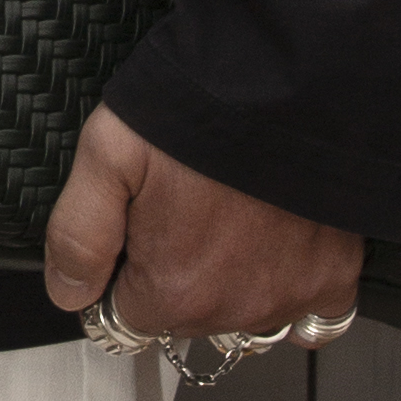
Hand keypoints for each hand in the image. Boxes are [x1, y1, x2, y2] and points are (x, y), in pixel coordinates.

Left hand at [44, 103, 361, 345]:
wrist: (286, 83)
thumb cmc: (197, 109)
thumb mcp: (107, 152)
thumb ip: (79, 235)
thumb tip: (67, 292)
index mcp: (176, 289)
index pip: (127, 317)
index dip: (121, 270)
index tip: (131, 232)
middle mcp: (236, 309)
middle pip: (186, 314)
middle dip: (174, 273)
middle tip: (179, 205)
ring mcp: (290, 297)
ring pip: (242, 314)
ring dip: (229, 280)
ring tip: (226, 215)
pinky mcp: (333, 277)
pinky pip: (310, 312)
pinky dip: (288, 283)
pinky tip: (275, 239)